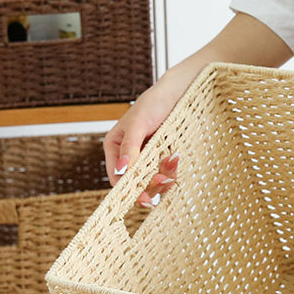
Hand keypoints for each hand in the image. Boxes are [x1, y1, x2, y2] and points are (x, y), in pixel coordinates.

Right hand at [103, 78, 185, 206]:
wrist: (179, 94)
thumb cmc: (154, 104)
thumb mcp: (138, 124)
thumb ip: (130, 147)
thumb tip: (121, 170)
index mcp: (115, 147)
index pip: (117, 177)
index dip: (128, 190)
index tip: (143, 199)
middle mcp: (129, 155)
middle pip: (136, 183)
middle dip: (150, 184)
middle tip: (164, 181)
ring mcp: (147, 158)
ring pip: (153, 181)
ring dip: (164, 176)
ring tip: (173, 160)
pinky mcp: (162, 158)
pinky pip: (166, 173)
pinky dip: (172, 170)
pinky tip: (176, 157)